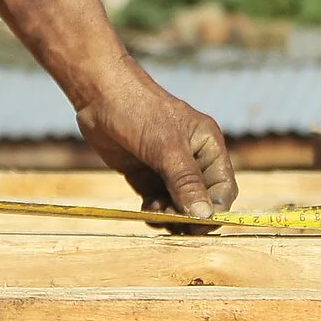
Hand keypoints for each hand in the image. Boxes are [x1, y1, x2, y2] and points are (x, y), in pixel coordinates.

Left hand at [75, 78, 236, 218]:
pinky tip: (147, 210)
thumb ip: (186, 182)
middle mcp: (191, 159)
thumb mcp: (166, 147)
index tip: (199, 225)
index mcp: (207, 146)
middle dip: (189, 215)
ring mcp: (167, 169)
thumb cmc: (139, 110)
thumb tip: (205, 216)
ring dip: (170, 216)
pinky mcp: (146, 175)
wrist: (98, 95)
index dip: (215, 209)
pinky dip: (155, 212)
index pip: (222, 188)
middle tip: (172, 221)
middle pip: (201, 201)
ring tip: (155, 212)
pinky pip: (158, 203)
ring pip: (178, 206)